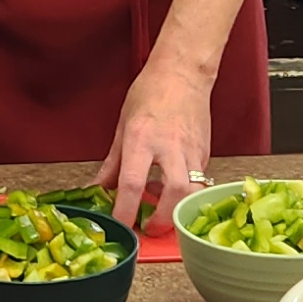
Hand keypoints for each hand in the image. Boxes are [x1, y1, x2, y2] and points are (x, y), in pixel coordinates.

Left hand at [101, 51, 216, 229]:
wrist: (183, 72)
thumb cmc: (150, 93)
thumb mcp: (122, 127)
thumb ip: (112, 164)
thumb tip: (98, 189)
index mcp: (141, 139)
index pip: (131, 183)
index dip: (125, 211)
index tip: (121, 226)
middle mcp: (168, 146)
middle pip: (174, 193)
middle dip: (162, 219)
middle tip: (149, 229)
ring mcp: (191, 150)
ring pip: (193, 191)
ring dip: (178, 209)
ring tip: (163, 213)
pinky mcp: (205, 153)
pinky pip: (199, 181)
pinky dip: (186, 193)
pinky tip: (172, 191)